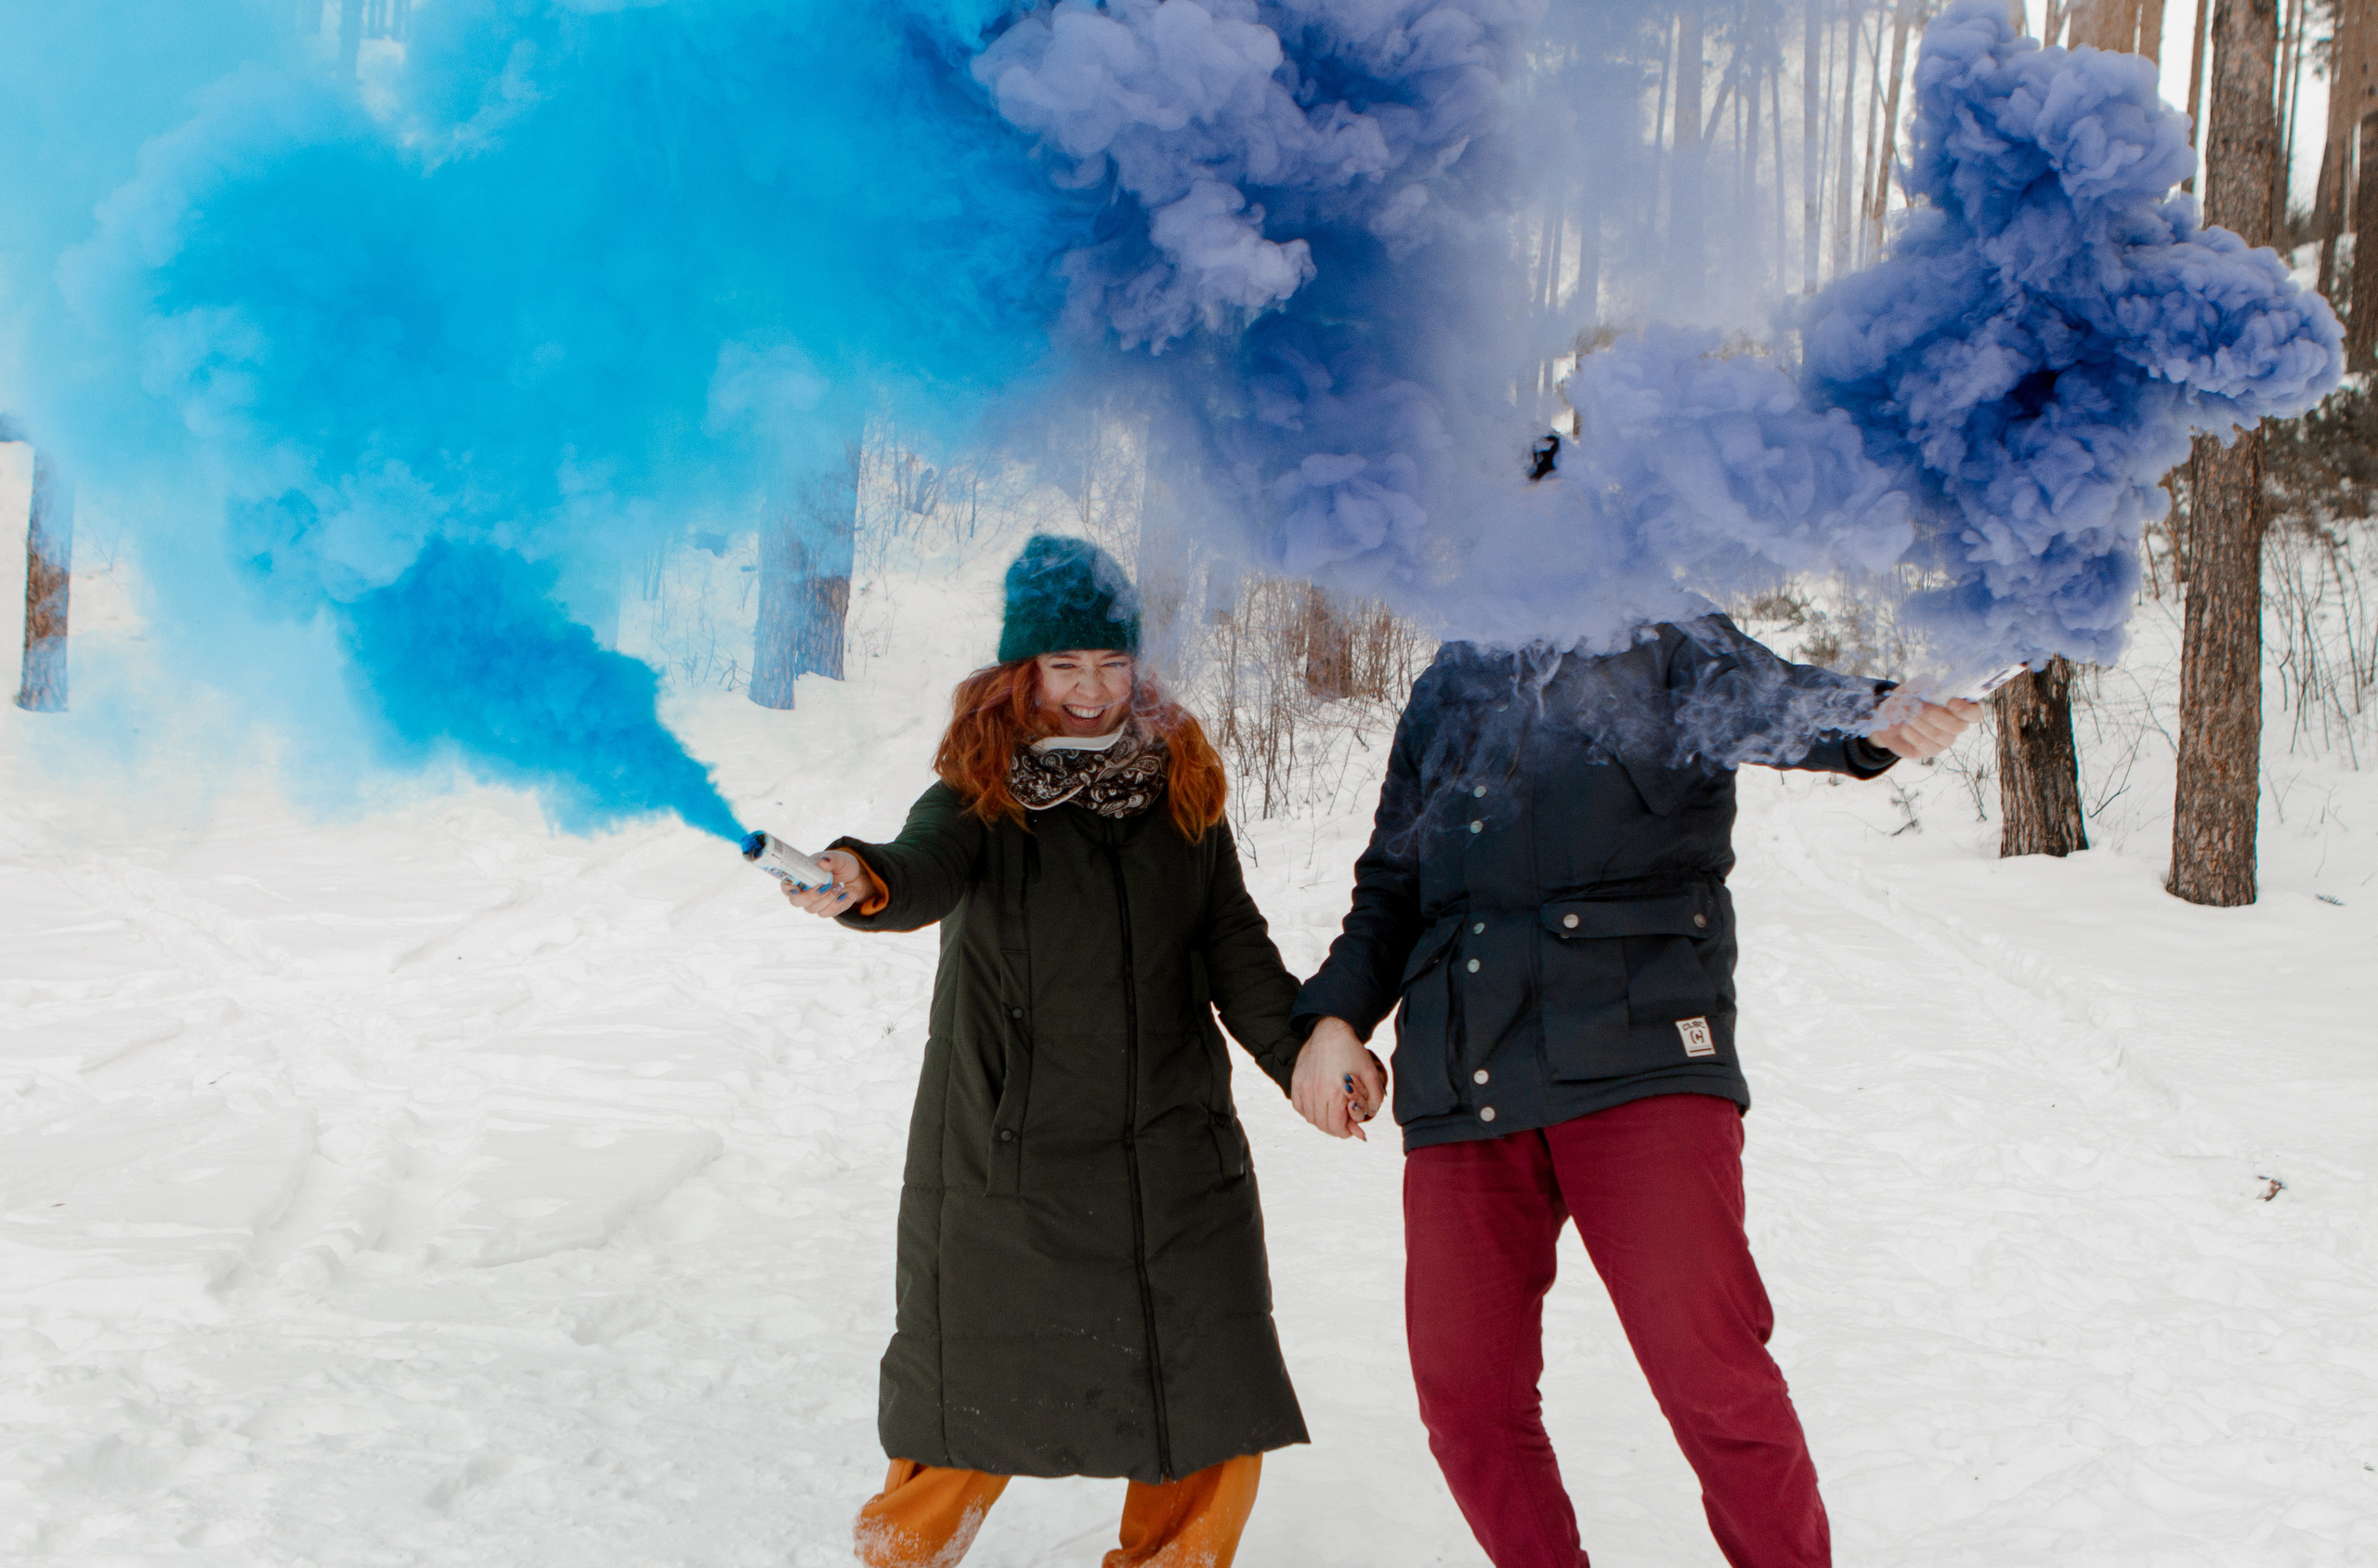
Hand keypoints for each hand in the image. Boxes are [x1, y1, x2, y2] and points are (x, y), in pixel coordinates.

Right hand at [781, 849, 880, 918]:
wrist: (857, 878)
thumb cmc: (843, 865)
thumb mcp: (840, 858)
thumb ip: (831, 860)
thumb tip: (823, 862)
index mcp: (801, 875)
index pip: (786, 885)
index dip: (787, 888)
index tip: (796, 889)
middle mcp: (804, 891)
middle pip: (796, 902)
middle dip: (811, 896)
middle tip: (826, 886)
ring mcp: (813, 902)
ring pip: (812, 908)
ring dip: (828, 897)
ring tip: (840, 885)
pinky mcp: (824, 910)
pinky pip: (826, 913)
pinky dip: (837, 903)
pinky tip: (843, 894)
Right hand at [1291, 1016, 1385, 1140]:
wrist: (1332, 1031)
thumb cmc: (1353, 1052)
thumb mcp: (1371, 1074)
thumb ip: (1374, 1099)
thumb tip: (1369, 1117)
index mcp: (1335, 1092)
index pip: (1336, 1127)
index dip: (1346, 1133)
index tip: (1353, 1130)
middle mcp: (1316, 1091)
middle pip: (1323, 1125)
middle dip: (1336, 1129)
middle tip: (1345, 1124)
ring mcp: (1304, 1086)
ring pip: (1310, 1118)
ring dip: (1322, 1121)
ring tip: (1333, 1114)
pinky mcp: (1296, 1081)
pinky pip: (1299, 1107)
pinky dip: (1308, 1111)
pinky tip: (1319, 1105)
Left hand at [1872, 697, 1980, 760]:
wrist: (1890, 716)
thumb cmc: (1909, 698)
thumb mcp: (1914, 687)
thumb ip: (1926, 685)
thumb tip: (1935, 687)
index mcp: (1960, 707)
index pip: (1975, 714)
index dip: (1966, 710)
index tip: (1951, 702)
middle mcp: (1957, 725)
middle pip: (1957, 726)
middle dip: (1934, 715)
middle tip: (1916, 706)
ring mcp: (1945, 740)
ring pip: (1939, 735)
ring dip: (1920, 723)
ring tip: (1906, 714)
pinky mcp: (1930, 750)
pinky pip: (1925, 745)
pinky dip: (1912, 734)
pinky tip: (1904, 727)